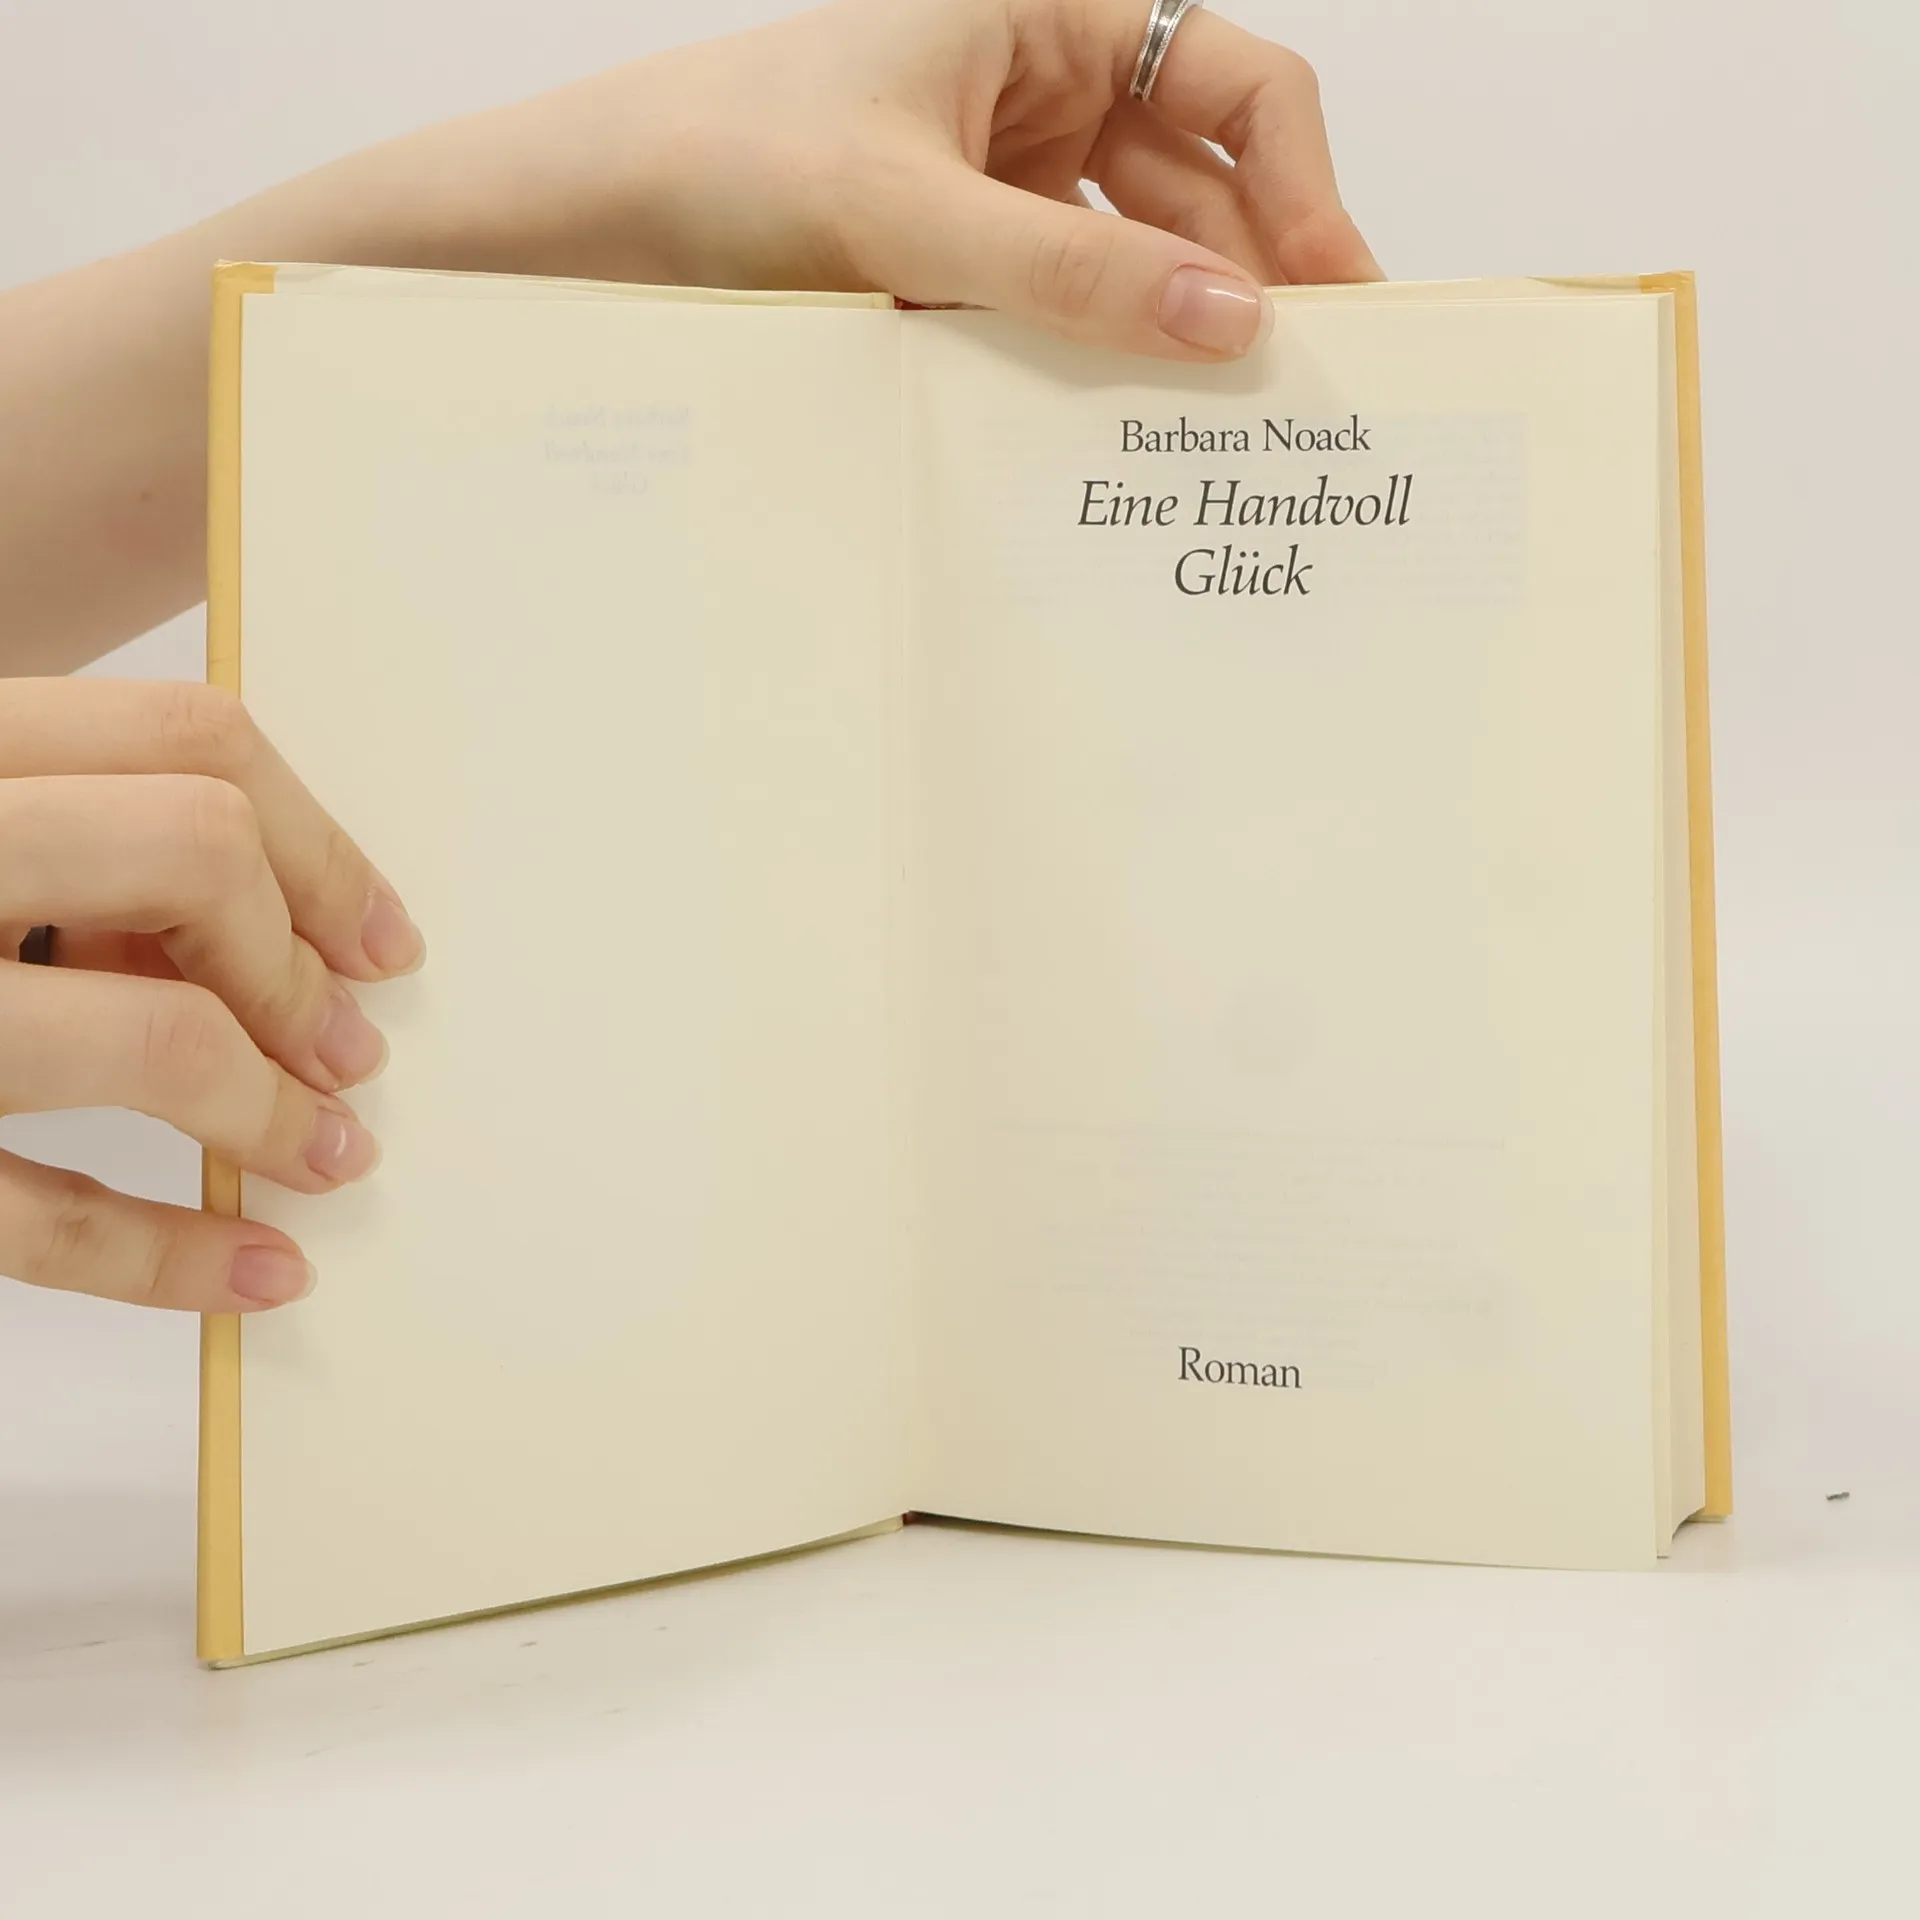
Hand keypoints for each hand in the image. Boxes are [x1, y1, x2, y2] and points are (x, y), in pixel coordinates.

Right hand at [0, 681, 422, 1312]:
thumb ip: (67, 847)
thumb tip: (278, 933)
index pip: (189, 736)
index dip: (321, 843)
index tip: (382, 938)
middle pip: (192, 851)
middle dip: (297, 963)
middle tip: (348, 1047)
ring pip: (147, 1038)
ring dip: (272, 1113)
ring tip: (328, 1155)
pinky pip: (38, 1219)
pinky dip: (173, 1259)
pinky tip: (257, 1276)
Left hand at [404, 0, 1379, 360]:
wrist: (590, 226)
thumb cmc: (725, 158)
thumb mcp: (909, 211)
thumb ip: (1072, 266)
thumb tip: (1233, 322)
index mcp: (1050, 15)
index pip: (1238, 88)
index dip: (1303, 191)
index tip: (1330, 303)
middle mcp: (1042, 89)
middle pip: (1198, 189)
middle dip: (1244, 285)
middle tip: (1292, 401)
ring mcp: (1003, 181)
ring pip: (1131, 262)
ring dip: (1164, 339)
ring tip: (1211, 437)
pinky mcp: (963, 264)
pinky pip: (1061, 311)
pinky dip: (1089, 366)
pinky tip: (1113, 435)